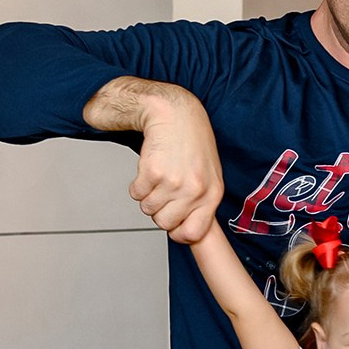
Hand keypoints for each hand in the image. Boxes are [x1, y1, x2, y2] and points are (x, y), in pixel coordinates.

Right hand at [84, 77, 223, 242]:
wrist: (175, 114)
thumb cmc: (191, 143)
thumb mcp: (208, 175)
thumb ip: (202, 203)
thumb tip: (187, 231)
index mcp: (212, 194)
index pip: (193, 233)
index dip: (178, 231)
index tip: (173, 224)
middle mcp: (195, 190)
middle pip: (165, 223)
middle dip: (159, 210)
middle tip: (163, 191)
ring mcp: (174, 182)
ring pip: (147, 209)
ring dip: (147, 195)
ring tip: (158, 175)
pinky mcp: (153, 172)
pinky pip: (136, 194)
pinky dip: (137, 184)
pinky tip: (149, 167)